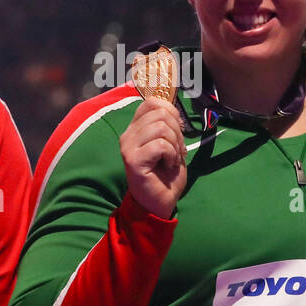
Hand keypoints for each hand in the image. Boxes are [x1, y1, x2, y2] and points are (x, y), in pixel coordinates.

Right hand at [119, 98, 186, 218]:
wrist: (159, 203)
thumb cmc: (165, 175)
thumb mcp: (170, 145)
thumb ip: (169, 126)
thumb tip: (174, 110)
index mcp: (136, 128)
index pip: (152, 102)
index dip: (171, 111)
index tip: (177, 130)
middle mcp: (128, 135)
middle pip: (160, 113)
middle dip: (177, 131)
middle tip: (177, 151)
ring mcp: (128, 147)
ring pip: (161, 127)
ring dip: (175, 145)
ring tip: (172, 159)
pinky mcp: (133, 160)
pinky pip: (160, 145)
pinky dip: (172, 155)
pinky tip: (169, 165)